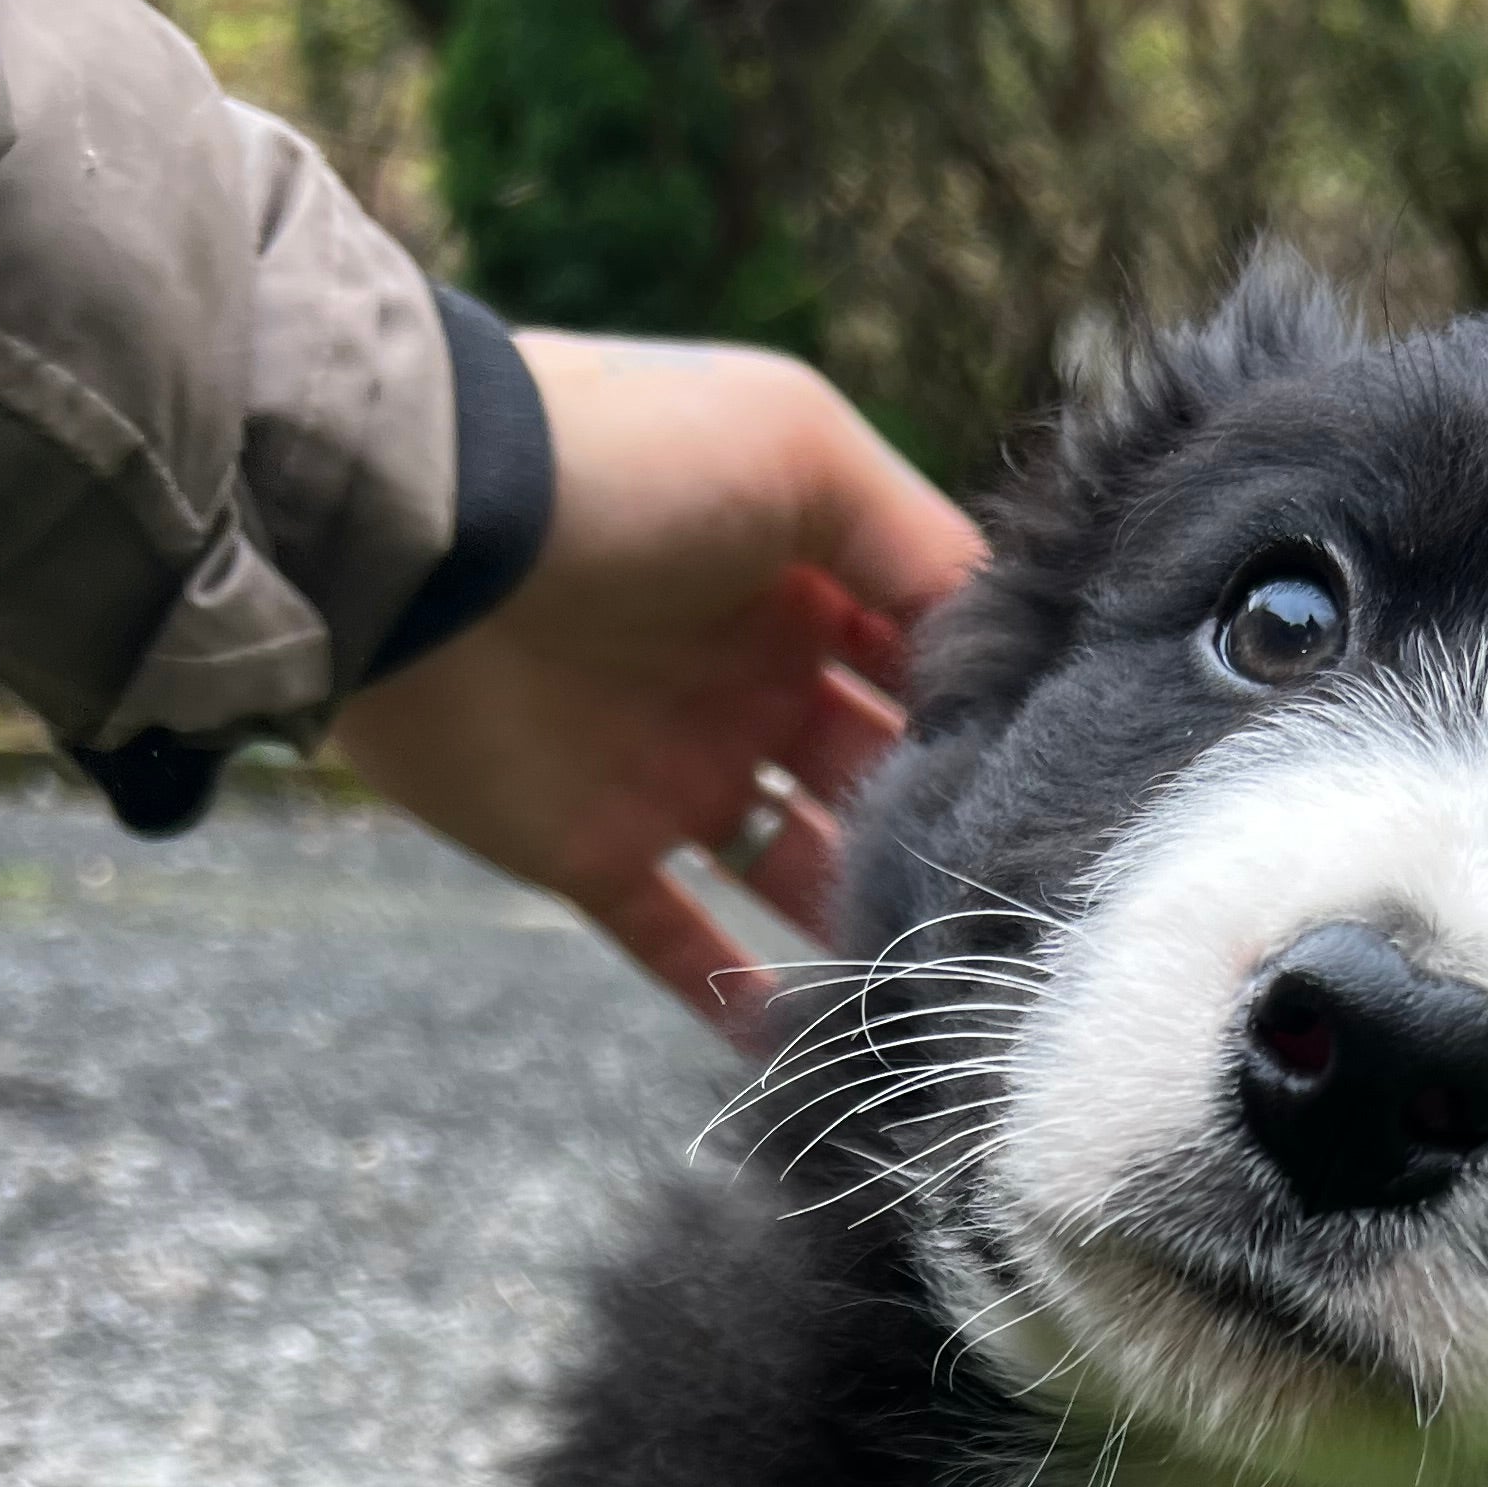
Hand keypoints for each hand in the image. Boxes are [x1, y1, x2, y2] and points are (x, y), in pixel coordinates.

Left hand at [332, 333, 982, 1033]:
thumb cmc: (618, 462)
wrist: (418, 538)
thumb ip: (915, 539)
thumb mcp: (798, 445)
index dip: (992, 709)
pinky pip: (679, 942)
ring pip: (796, 869)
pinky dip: (737, 998)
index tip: (1069, 770)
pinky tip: (815, 1040)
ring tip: (943, 976)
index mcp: (802, 574)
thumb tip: (1004, 637)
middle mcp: (748, 674)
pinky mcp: (592, 850)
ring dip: (861, 920)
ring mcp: (673, 768)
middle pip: (876, 773)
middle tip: (1016, 888)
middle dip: (943, 825)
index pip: (926, 657)